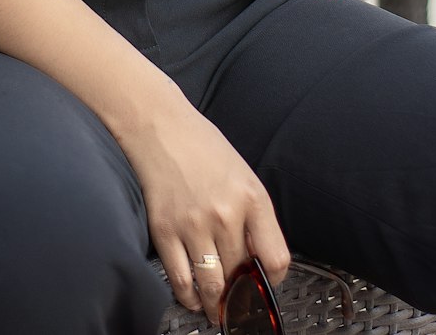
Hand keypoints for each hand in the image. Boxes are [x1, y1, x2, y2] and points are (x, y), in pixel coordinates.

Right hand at [118, 94, 289, 326]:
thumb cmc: (201, 145)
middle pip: (241, 274)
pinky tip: (193, 298)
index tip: (264, 282)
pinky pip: (181, 280)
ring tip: (216, 309)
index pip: (276, 259)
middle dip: (240, 291)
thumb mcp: (242, 173)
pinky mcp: (165, 231)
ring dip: (216, 304)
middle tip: (237, 299)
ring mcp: (194, 225)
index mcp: (252, 198)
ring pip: (212, 285)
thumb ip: (253, 214)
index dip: (273, 279)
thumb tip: (256, 256)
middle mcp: (226, 214)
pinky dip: (188, 297)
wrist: (159, 125)